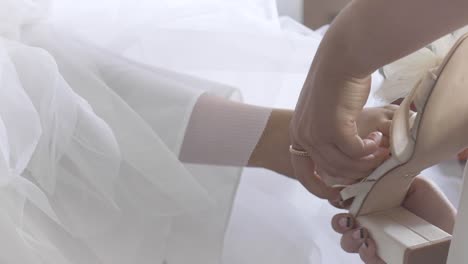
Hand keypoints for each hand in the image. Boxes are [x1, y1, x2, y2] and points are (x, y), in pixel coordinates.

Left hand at [290, 69, 389, 185]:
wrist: (341, 58)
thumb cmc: (336, 82)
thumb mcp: (324, 112)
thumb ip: (326, 134)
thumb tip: (342, 156)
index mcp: (297, 133)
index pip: (302, 172)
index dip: (319, 186)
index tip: (338, 192)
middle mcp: (303, 136)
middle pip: (330, 171)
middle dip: (354, 173)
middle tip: (374, 162)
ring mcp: (317, 133)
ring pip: (345, 164)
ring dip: (367, 161)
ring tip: (380, 148)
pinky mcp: (334, 128)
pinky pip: (356, 153)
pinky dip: (370, 150)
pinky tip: (377, 137)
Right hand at [331, 177, 455, 263]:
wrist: (450, 235)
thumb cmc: (435, 210)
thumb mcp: (416, 184)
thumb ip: (391, 174)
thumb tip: (370, 167)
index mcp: (374, 202)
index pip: (348, 199)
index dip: (339, 196)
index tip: (340, 194)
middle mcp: (371, 222)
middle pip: (341, 221)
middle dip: (338, 220)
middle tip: (347, 219)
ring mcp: (374, 241)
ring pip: (347, 241)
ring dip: (348, 237)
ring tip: (361, 233)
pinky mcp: (381, 258)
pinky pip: (365, 257)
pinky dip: (364, 252)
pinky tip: (372, 245)